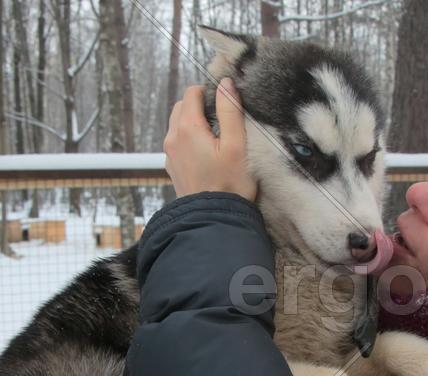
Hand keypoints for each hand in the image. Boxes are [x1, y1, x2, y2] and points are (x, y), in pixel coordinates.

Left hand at [163, 78, 256, 201]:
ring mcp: (170, 154)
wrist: (213, 219)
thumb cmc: (230, 184)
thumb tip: (225, 84)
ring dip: (195, 123)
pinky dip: (191, 140)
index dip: (210, 93)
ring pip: (178, 126)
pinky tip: (208, 155)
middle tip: (224, 121)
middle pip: (182, 107)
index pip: (192, 93)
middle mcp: (173, 138)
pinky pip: (179, 144)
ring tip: (218, 139)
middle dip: (201, 107)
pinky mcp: (173, 168)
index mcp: (187, 127)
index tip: (227, 104)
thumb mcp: (237, 144)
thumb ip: (230, 111)